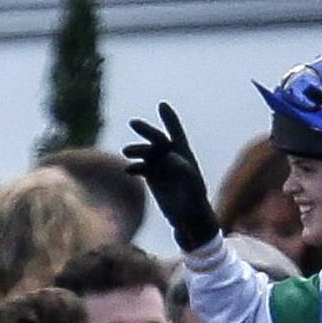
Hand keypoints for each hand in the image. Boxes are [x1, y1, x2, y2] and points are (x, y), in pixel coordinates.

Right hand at [124, 103, 221, 250]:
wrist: (188, 216)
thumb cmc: (195, 200)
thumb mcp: (192, 185)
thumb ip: (183, 170)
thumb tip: (169, 157)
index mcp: (184, 153)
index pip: (175, 132)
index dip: (169, 119)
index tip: (162, 105)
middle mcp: (170, 156)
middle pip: (157, 139)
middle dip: (146, 130)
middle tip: (133, 123)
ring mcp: (160, 166)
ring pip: (145, 153)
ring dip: (137, 150)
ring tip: (126, 152)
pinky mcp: (151, 176)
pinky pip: (139, 167)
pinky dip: (134, 167)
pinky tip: (128, 170)